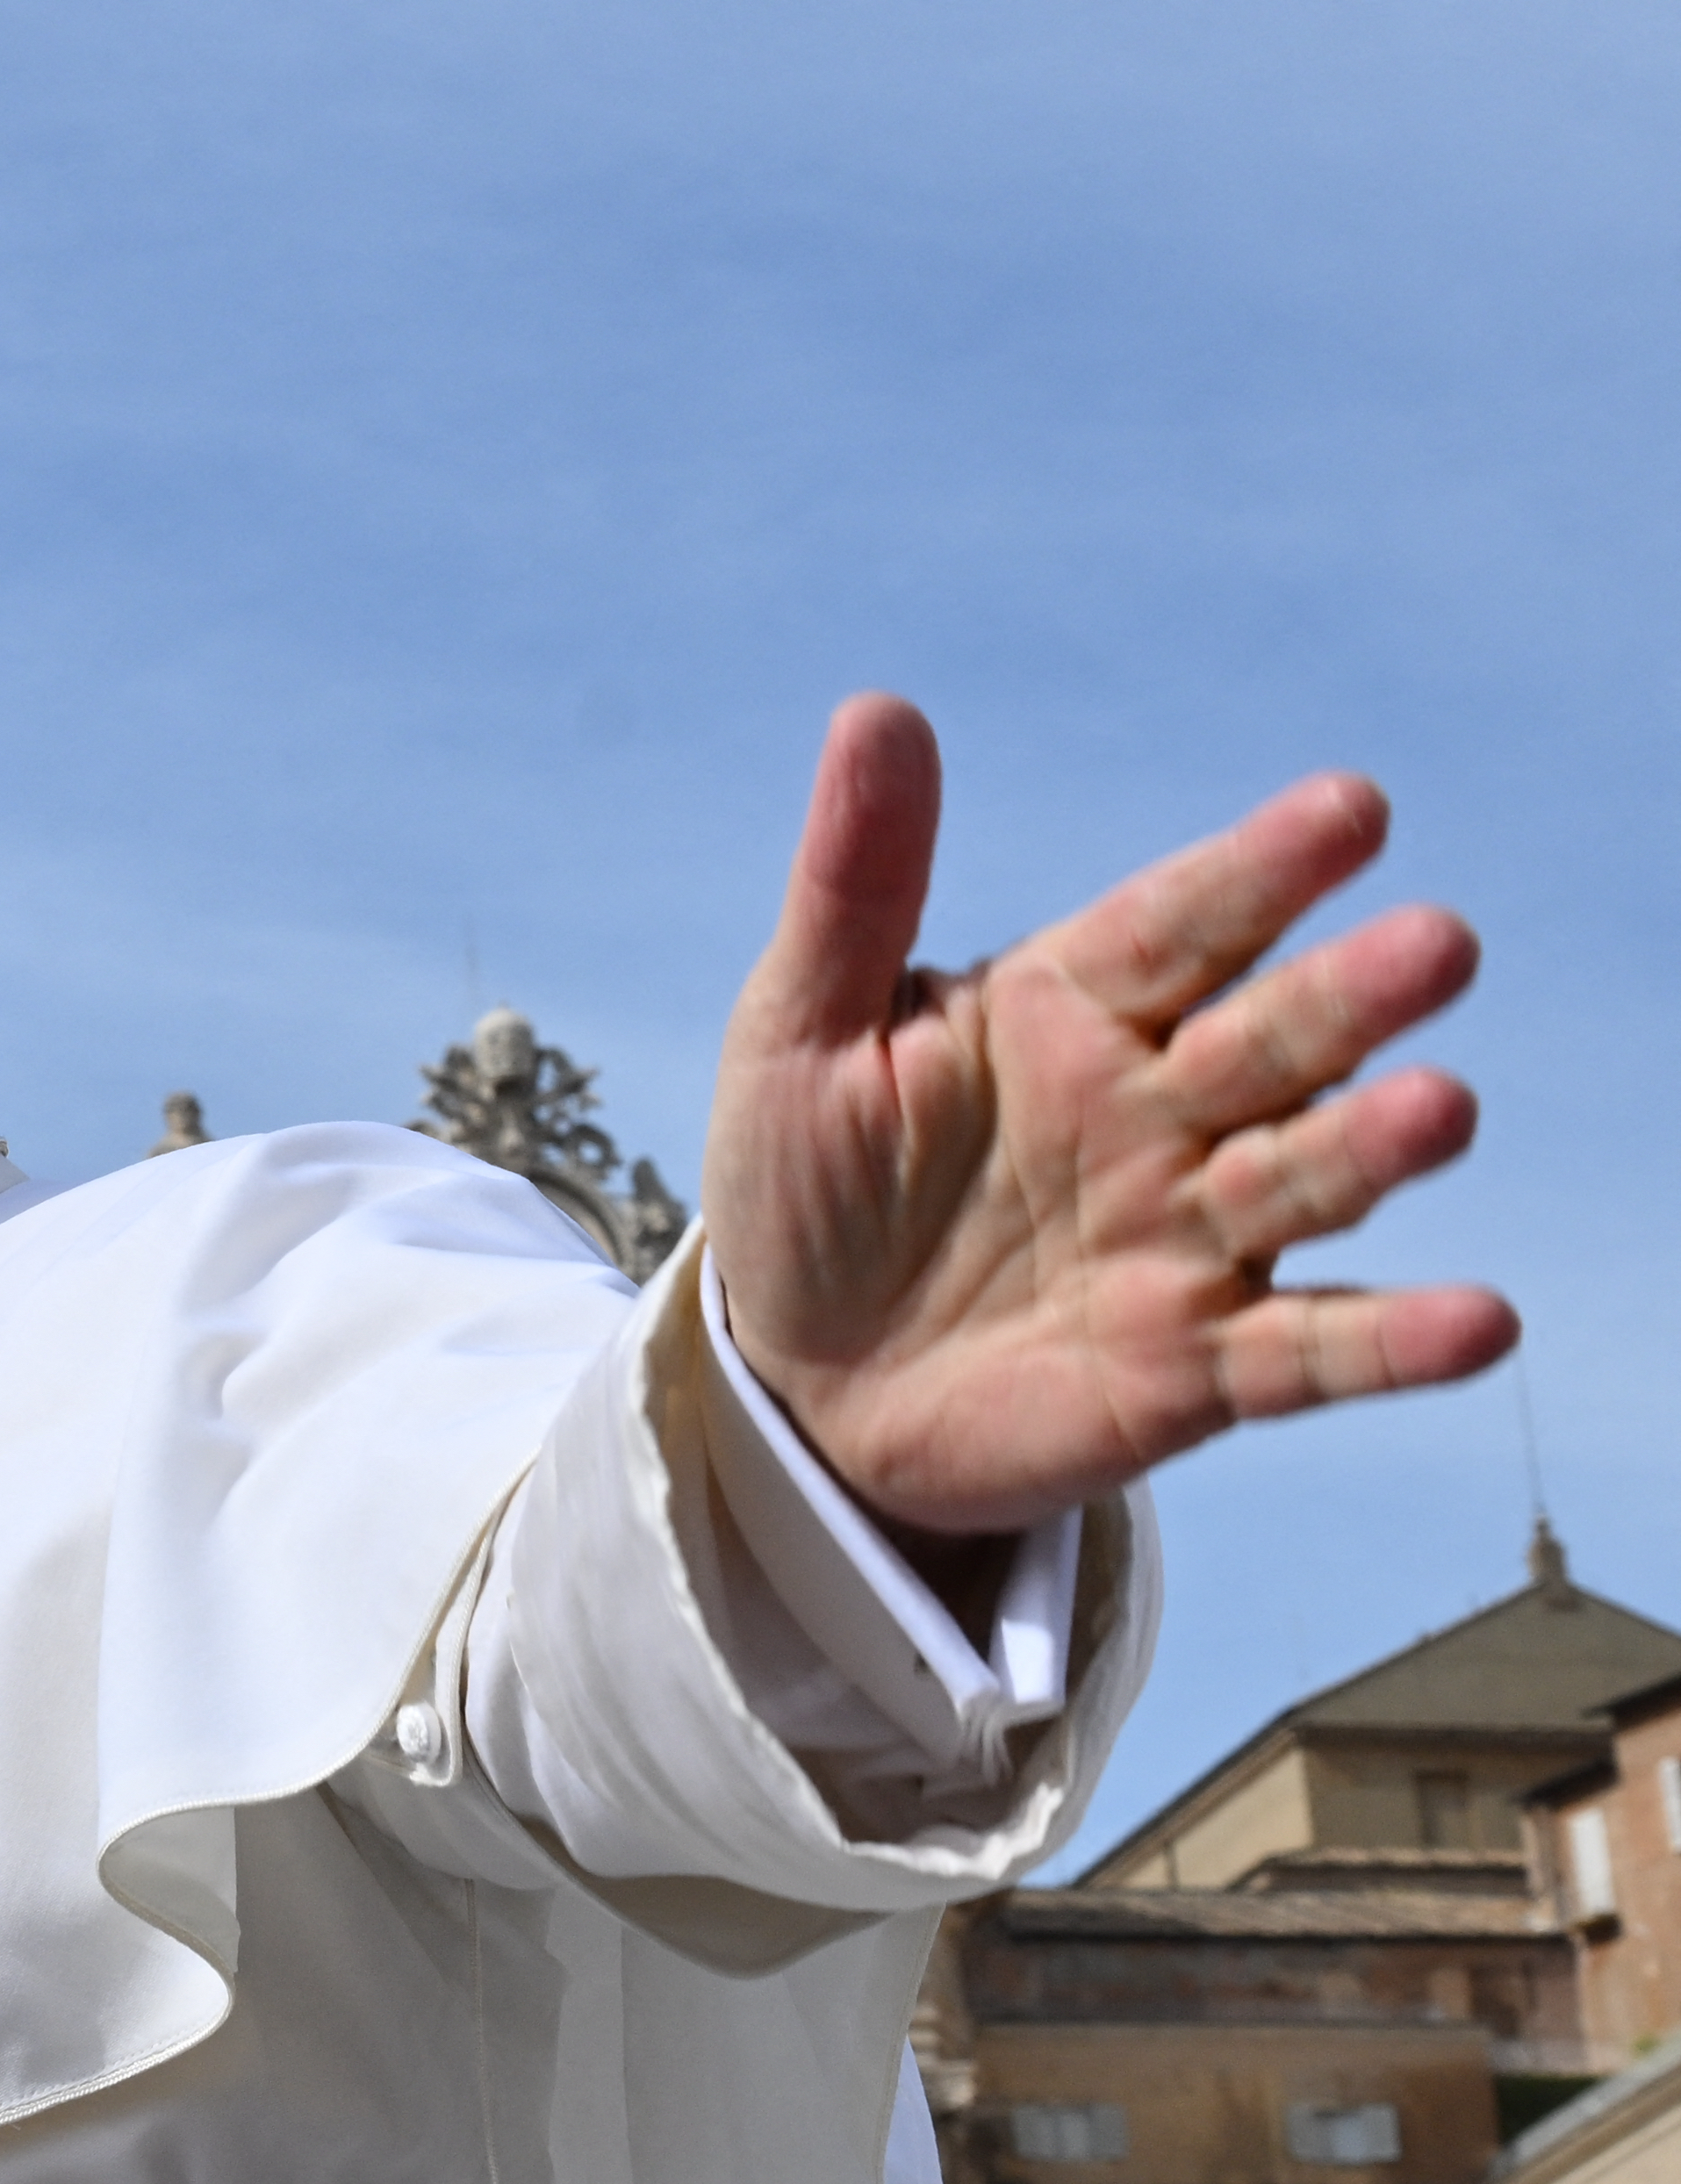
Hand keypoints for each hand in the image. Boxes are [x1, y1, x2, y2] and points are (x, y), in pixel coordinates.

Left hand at [706, 696, 1514, 1534]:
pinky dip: (1395, 1341)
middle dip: (1354, 997)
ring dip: (1379, 1146)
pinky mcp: (1198, 1366)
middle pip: (1275, 1039)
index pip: (1184, 923)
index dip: (1264, 871)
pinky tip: (1480, 1323)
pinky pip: (1310, 1351)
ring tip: (1440, 1112)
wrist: (799, 1378)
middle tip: (1436, 946)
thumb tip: (876, 710)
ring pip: (1308, 1176)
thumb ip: (855, 886)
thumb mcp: (802, 1031)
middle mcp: (1160, 1109)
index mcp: (1073, 1008)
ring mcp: (1190, 1236)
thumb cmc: (805, 1184)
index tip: (1352, 811)